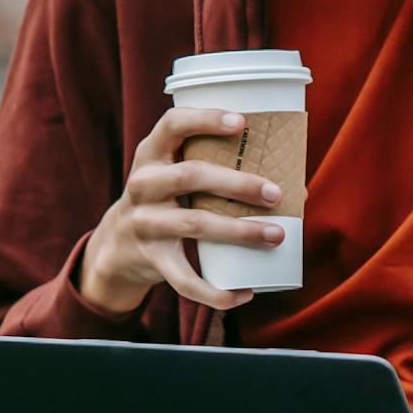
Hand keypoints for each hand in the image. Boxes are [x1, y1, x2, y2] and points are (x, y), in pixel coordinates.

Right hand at [75, 105, 289, 315]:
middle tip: (276, 193)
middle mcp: (143, 184)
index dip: (205, 119)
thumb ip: (218, 170)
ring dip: (239, 230)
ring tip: (276, 235)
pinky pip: (184, 279)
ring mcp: (144, 222)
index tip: (243, 122)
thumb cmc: (167, 199)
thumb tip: (296, 188)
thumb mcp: (174, 174)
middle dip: (238, 183)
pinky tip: (244, 293)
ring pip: (194, 224)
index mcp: (151, 154)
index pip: (172, 124)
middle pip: (190, 176)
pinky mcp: (152, 258)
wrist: (116, 246)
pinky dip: (215, 291)